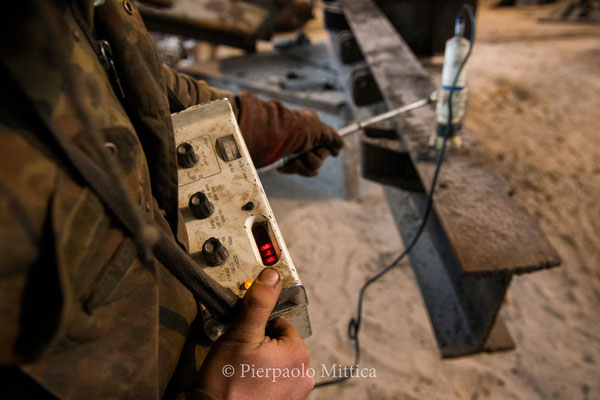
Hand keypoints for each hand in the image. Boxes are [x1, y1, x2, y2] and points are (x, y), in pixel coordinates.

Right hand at [195, 268, 313, 399]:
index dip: (258, 329)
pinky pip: (275, 383)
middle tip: (239, 359)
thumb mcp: (241, 334)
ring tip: (241, 375)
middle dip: (260, 347)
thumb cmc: (227, 383)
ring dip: (261, 365)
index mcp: (299, 353)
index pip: (280, 323)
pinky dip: (263, 382)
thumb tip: (272, 275)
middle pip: (279, 344)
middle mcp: (304, 375)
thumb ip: (259, 302)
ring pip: (276, 364)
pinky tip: (247, 387)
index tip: (243, 341)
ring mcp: (296, 393)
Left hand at [277, 109, 343, 176]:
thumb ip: (332, 137)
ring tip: (298, 156)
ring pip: (314, 165)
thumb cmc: (298, 129)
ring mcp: (295, 152)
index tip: (334, 154)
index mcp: (309, 125)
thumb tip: (341, 145)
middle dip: (318, 155)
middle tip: (308, 151)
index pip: (325, 139)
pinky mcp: (288, 163)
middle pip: (321, 155)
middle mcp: (303, 138)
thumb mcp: (319, 129)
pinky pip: (303, 171)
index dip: (330, 147)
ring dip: (308, 162)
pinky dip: (298, 167)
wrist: (276, 137)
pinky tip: (289, 162)